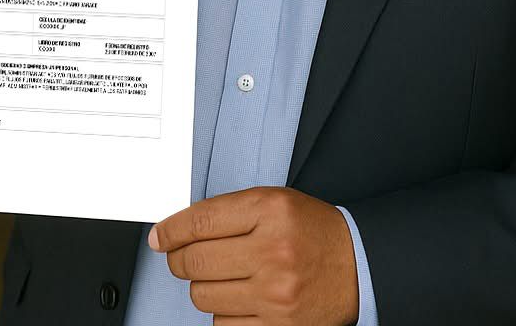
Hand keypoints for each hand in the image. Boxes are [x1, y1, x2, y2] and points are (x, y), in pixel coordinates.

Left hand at [150, 186, 358, 324]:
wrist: (357, 265)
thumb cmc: (310, 230)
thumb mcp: (274, 202)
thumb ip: (228, 211)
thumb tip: (177, 230)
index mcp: (270, 210)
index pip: (201, 221)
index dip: (170, 230)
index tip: (158, 236)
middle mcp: (272, 251)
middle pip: (195, 261)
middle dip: (179, 259)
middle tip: (181, 256)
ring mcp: (275, 294)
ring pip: (203, 296)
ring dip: (202, 286)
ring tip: (223, 276)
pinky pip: (222, 324)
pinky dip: (223, 312)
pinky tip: (240, 297)